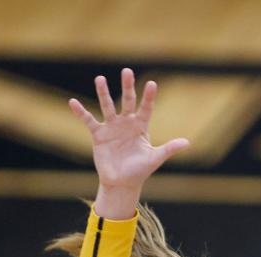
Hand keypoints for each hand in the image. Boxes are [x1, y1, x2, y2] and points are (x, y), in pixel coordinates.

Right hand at [69, 68, 189, 217]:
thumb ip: (169, 149)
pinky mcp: (99, 134)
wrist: (122, 182)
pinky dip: (81, 112)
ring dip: (103, 93)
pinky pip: (89, 120)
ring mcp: (112, 127)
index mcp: (141, 127)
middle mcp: (126, 123)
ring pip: (107, 106)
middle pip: (127, 101)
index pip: (146, 108)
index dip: (149, 97)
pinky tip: (72, 102)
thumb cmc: (140, 170)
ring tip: (100, 79)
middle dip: (127, 87)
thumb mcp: (155, 158)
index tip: (152, 84)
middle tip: (127, 71)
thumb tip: (187, 143)